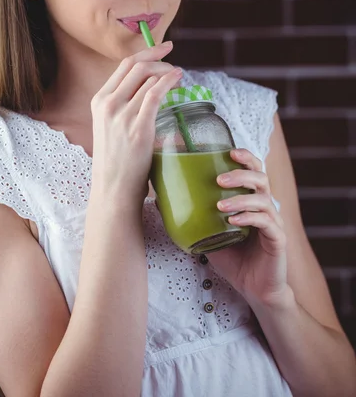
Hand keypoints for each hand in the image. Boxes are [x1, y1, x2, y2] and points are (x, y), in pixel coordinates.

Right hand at [90, 41, 181, 213]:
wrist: (113, 188)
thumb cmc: (118, 159)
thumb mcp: (111, 126)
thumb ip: (125, 105)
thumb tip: (151, 87)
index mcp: (99, 100)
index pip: (124, 66)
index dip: (147, 53)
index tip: (163, 48)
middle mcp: (108, 104)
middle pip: (137, 66)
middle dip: (159, 57)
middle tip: (175, 61)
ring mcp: (121, 115)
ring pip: (148, 78)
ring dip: (168, 72)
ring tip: (180, 77)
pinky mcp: (137, 127)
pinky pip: (155, 94)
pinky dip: (169, 81)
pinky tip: (178, 79)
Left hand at [207, 148, 288, 307]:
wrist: (255, 290)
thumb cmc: (233, 259)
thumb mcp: (209, 234)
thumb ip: (194, 217)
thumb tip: (162, 200)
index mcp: (251, 199)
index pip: (253, 169)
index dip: (245, 156)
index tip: (229, 150)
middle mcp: (266, 206)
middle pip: (261, 177)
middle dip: (241, 173)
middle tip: (219, 179)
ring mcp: (274, 222)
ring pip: (263, 198)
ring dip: (240, 198)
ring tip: (220, 205)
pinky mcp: (278, 239)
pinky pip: (266, 222)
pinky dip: (249, 218)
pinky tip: (233, 221)